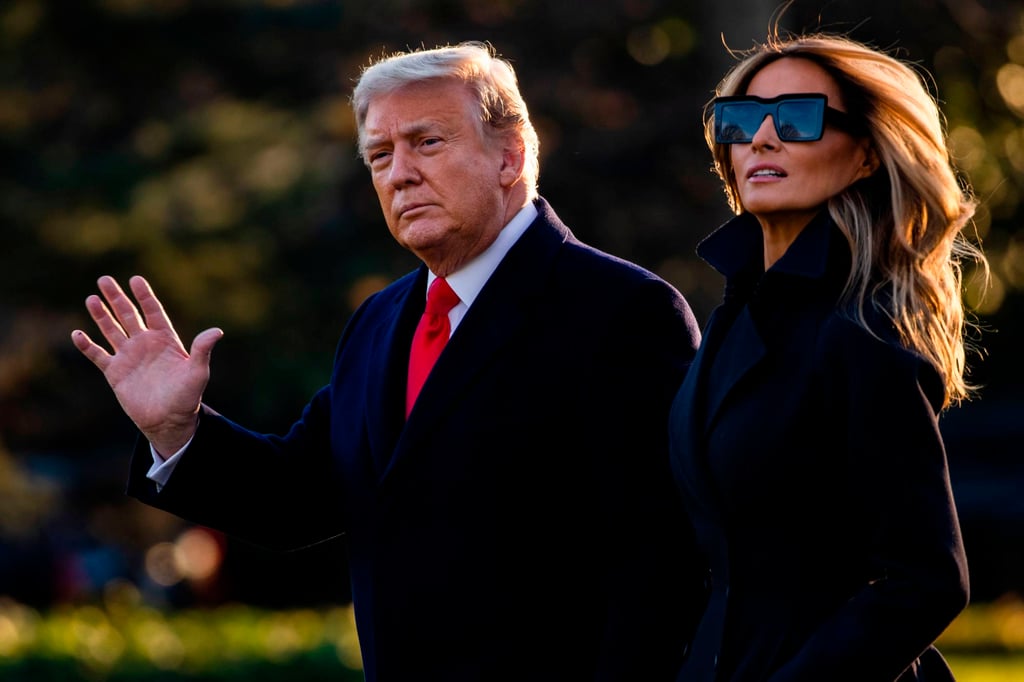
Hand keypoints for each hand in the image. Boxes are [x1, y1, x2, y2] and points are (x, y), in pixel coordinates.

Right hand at [71, 275, 223, 455]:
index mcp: (165, 340)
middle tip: (104, 279)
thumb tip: (217, 331)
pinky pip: (98, 355)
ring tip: (91, 299)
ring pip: (112, 330)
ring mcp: (129, 357)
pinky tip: (77, 334)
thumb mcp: (198, 372)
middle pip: (128, 315)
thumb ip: (202, 350)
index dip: (144, 296)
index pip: (153, 312)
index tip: (135, 279)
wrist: (169, 421)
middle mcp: (145, 344)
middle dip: (117, 298)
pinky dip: (87, 345)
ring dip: (101, 315)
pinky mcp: (115, 372)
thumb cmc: (188, 396)